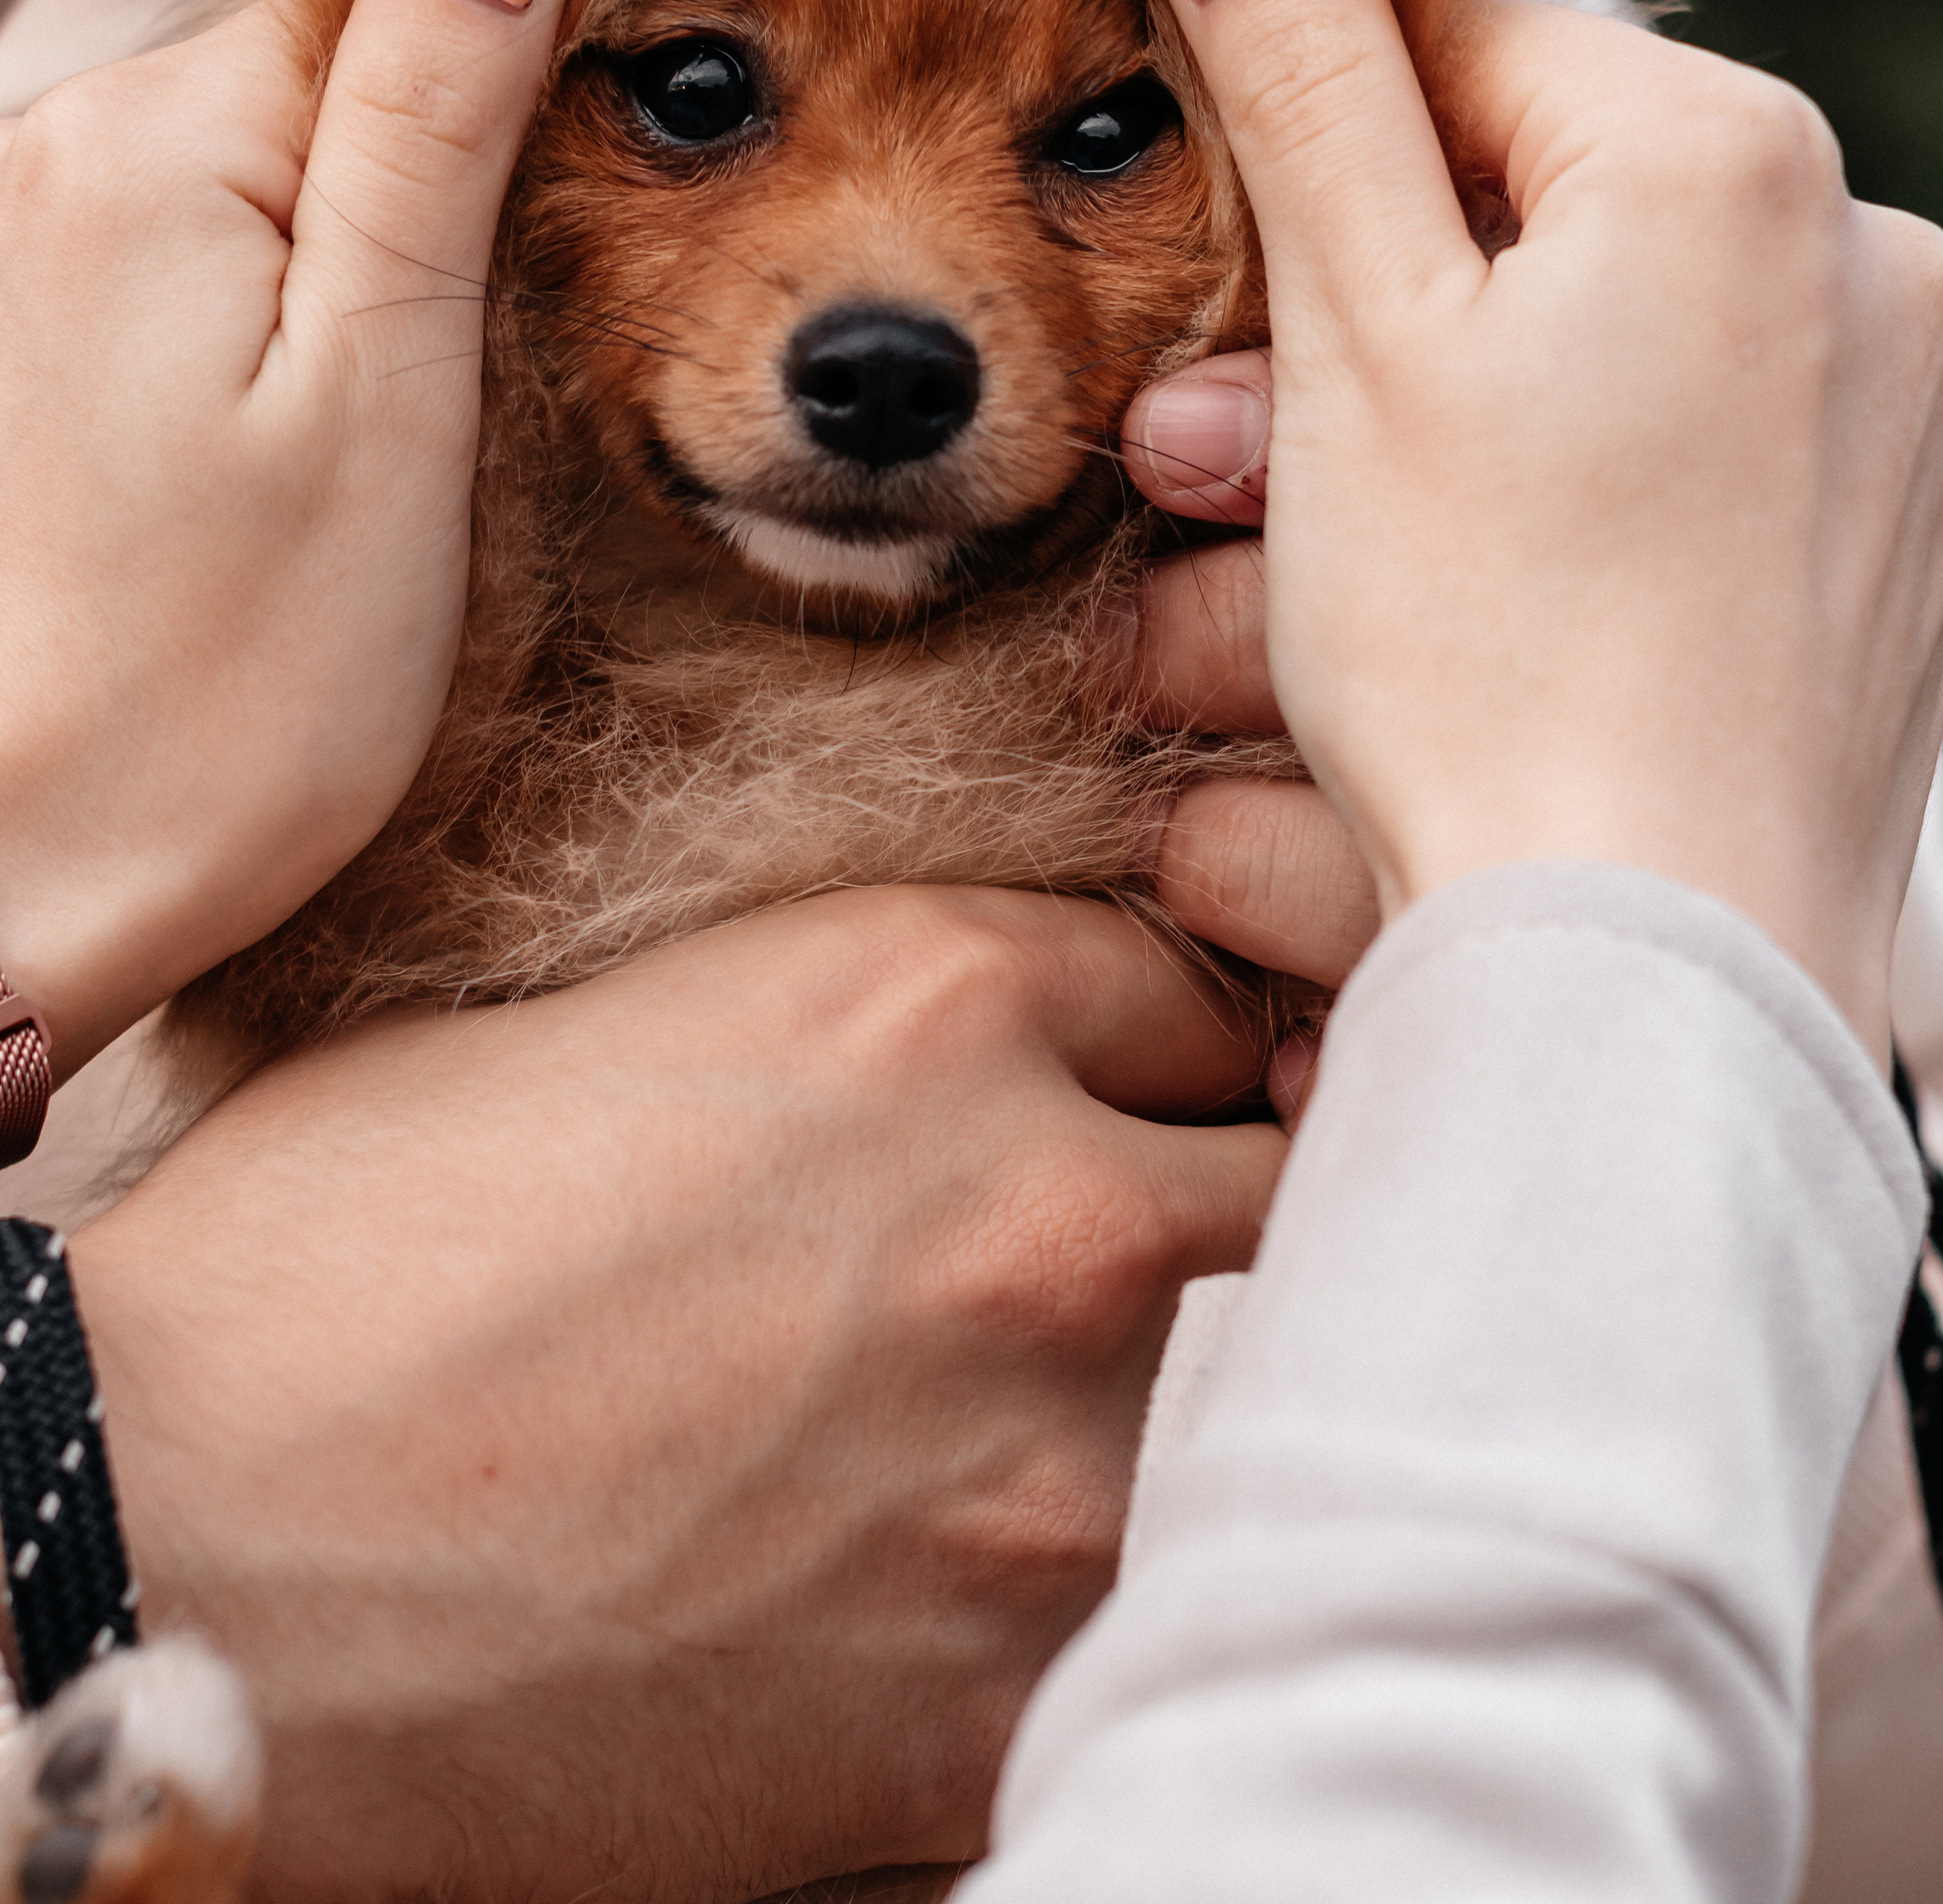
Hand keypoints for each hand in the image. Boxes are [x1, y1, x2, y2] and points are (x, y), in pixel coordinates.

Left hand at [0, 0, 569, 1073]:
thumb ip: (432, 125)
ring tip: (406, 398)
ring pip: (276, 138)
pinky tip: (319, 414)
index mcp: (165, 142)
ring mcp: (38, 228)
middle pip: (327, 47)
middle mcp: (69, 146)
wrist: (35, 877)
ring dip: (376, 220)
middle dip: (447, 139)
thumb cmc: (237, 687)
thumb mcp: (384, 397)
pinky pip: (216, 223)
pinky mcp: (40, 312)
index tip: (605, 151)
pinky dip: (302, 281)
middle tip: (510, 330)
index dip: (524, 25)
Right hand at [72, 883, 1281, 1903]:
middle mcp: (1039, 1206)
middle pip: (1259, 1177)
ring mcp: (1046, 1462)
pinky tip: (874, 1599)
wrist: (190, 1542)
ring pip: (1197, 1407)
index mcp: (931, 996)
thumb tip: (953, 1067)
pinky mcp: (1001, 1691)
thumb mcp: (607, 1027)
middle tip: (1056, 1277)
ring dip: (1100, 1418)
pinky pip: (1110, 1620)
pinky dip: (1021, 1607)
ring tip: (917, 1457)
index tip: (1107, 1099)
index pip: (1185, 988)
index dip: (1140, 1046)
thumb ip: (845, 1027)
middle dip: (1179, 1209)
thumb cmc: (339, 1258)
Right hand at [1119, 0, 1942, 1059]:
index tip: (1242, 295)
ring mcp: (1904, 395)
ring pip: (1615, 330)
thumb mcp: (1351, 338)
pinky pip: (1707, 436)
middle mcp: (1866, 245)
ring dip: (1458, 412)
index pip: (1472, 54)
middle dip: (1374, 316)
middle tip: (1226, 457)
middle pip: (1544, 203)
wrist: (1646, 961)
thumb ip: (1297, 74)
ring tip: (1339, 554)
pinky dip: (1588, 486)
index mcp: (1731, 155)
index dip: (1324, 169)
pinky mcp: (1905, 522)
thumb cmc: (1487, 659)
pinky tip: (1503, 596)